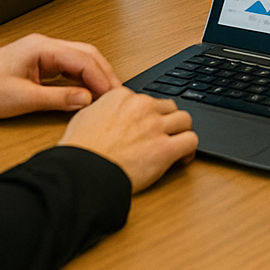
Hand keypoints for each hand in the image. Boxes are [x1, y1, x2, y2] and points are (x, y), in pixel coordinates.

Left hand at [0, 33, 119, 118]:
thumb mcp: (23, 99)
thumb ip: (58, 99)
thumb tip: (86, 100)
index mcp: (42, 48)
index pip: (84, 59)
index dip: (102, 78)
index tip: (113, 96)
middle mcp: (45, 45)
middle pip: (87, 54)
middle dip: (104, 74)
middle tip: (116, 96)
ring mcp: (42, 52)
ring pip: (80, 59)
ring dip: (95, 76)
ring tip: (106, 96)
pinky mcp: (39, 62)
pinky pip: (69, 66)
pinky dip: (82, 78)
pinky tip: (87, 92)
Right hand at [60, 89, 197, 193]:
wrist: (80, 172)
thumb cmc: (79, 150)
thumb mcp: (85, 117)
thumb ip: (104, 108)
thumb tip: (109, 112)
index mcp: (122, 97)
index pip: (148, 99)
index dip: (149, 115)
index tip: (147, 126)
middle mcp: (141, 107)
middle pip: (169, 107)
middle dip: (167, 121)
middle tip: (164, 135)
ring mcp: (154, 127)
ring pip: (185, 120)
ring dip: (181, 132)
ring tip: (176, 145)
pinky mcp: (164, 149)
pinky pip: (191, 141)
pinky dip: (189, 150)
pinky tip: (181, 158)